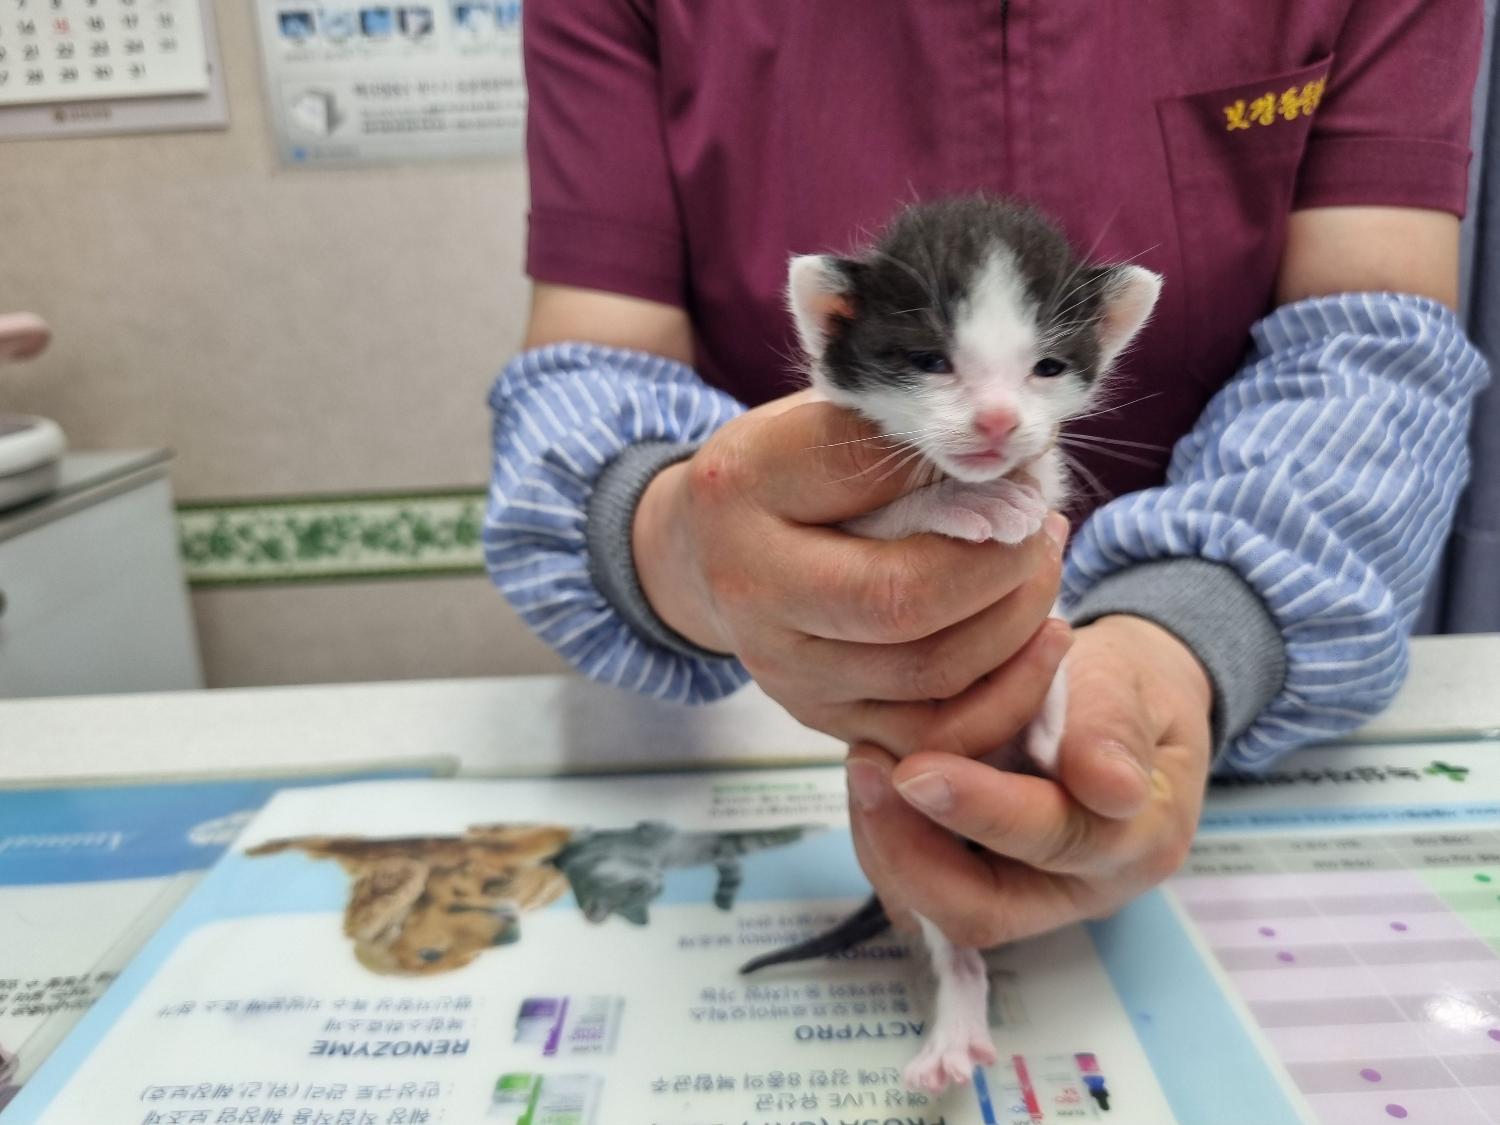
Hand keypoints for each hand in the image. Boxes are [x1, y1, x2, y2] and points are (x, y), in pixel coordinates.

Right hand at [633, 391, 1070, 753]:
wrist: (710, 550)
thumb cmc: (784, 472)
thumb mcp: (819, 421)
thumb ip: (895, 440)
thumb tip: (1004, 466)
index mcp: (741, 493)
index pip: (867, 474)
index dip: (966, 481)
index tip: (1015, 463)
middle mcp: (752, 593)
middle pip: (905, 603)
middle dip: (1003, 566)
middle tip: (1041, 525)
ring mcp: (786, 670)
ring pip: (933, 675)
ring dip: (1018, 621)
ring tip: (1041, 566)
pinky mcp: (824, 720)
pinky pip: (936, 733)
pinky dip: (1009, 691)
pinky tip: (1038, 639)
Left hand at [844, 614, 1213, 946]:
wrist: (1115, 701)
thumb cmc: (1123, 686)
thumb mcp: (1131, 682)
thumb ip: (1115, 727)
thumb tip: (1111, 787)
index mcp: (1137, 841)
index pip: (1055, 841)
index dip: (983, 810)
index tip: (917, 770)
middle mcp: (1080, 889)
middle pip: (982, 911)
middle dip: (910, 850)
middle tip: (865, 768)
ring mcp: (1024, 896)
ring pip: (936, 909)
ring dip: (886, 844)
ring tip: (863, 763)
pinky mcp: (976, 885)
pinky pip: (917, 890)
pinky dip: (884, 839)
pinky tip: (872, 776)